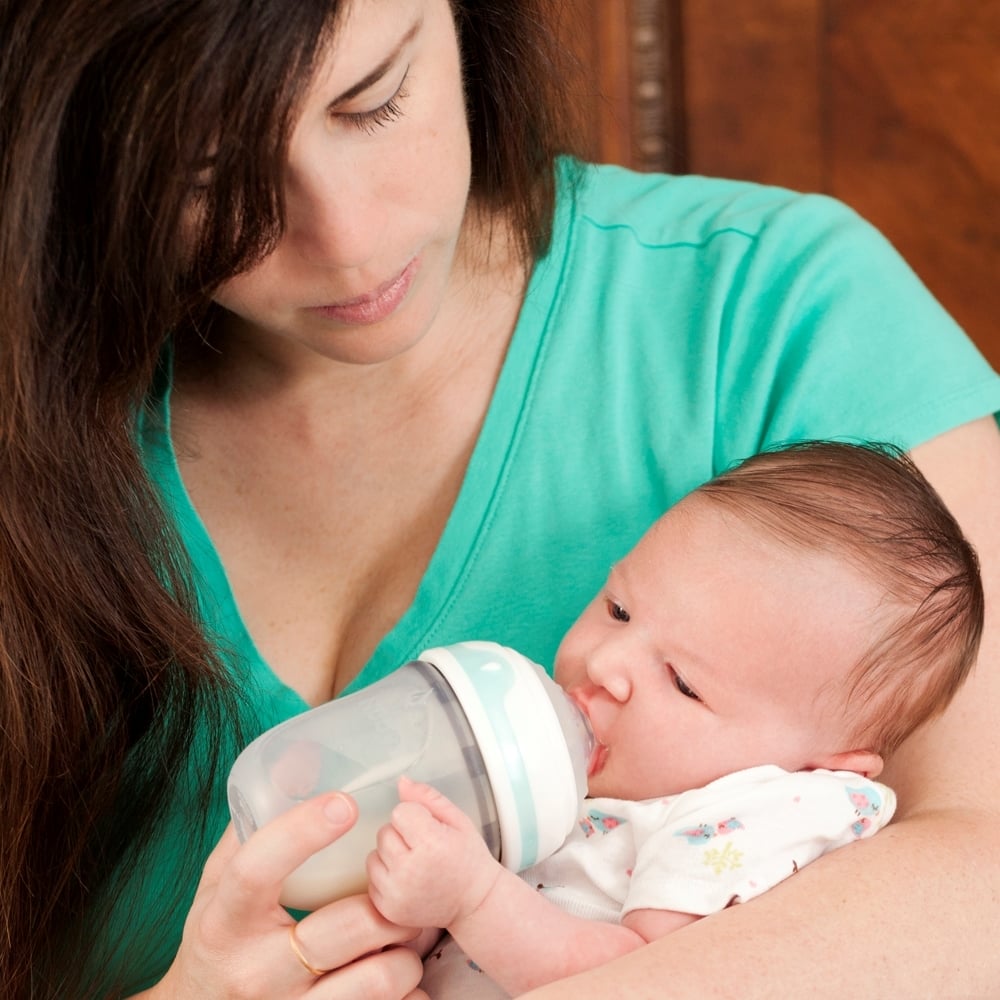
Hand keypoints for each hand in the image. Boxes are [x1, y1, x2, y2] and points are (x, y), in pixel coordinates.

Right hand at [137, 792, 427, 998]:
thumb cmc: (219, 935)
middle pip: (339, 930)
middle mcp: (253, 972)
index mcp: (224, 920)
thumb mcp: (219, 879)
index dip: (301, 833)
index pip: (256, 870)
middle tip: (402, 881)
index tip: (344, 803)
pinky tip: (401, 972)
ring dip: (405, 950)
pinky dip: (406, 991)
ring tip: (405, 930)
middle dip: (386, 900)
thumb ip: (256, 823)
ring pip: (373, 980)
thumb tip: (302, 756)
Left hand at [366, 777, 500, 928]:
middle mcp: (410, 871)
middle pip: (384, 832)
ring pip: (374, 854)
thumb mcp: (457, 820)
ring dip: (391, 855)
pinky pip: (372, 879)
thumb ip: (427, 798)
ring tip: (415, 864)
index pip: (399, 812)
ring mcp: (396, 893)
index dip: (415, 817)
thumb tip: (401, 781)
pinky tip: (408, 880)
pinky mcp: (387, 909)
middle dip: (402, 835)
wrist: (475, 903)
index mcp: (431, 844)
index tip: (431, 830)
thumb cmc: (468, 858)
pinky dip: (386, 876)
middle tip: (424, 848)